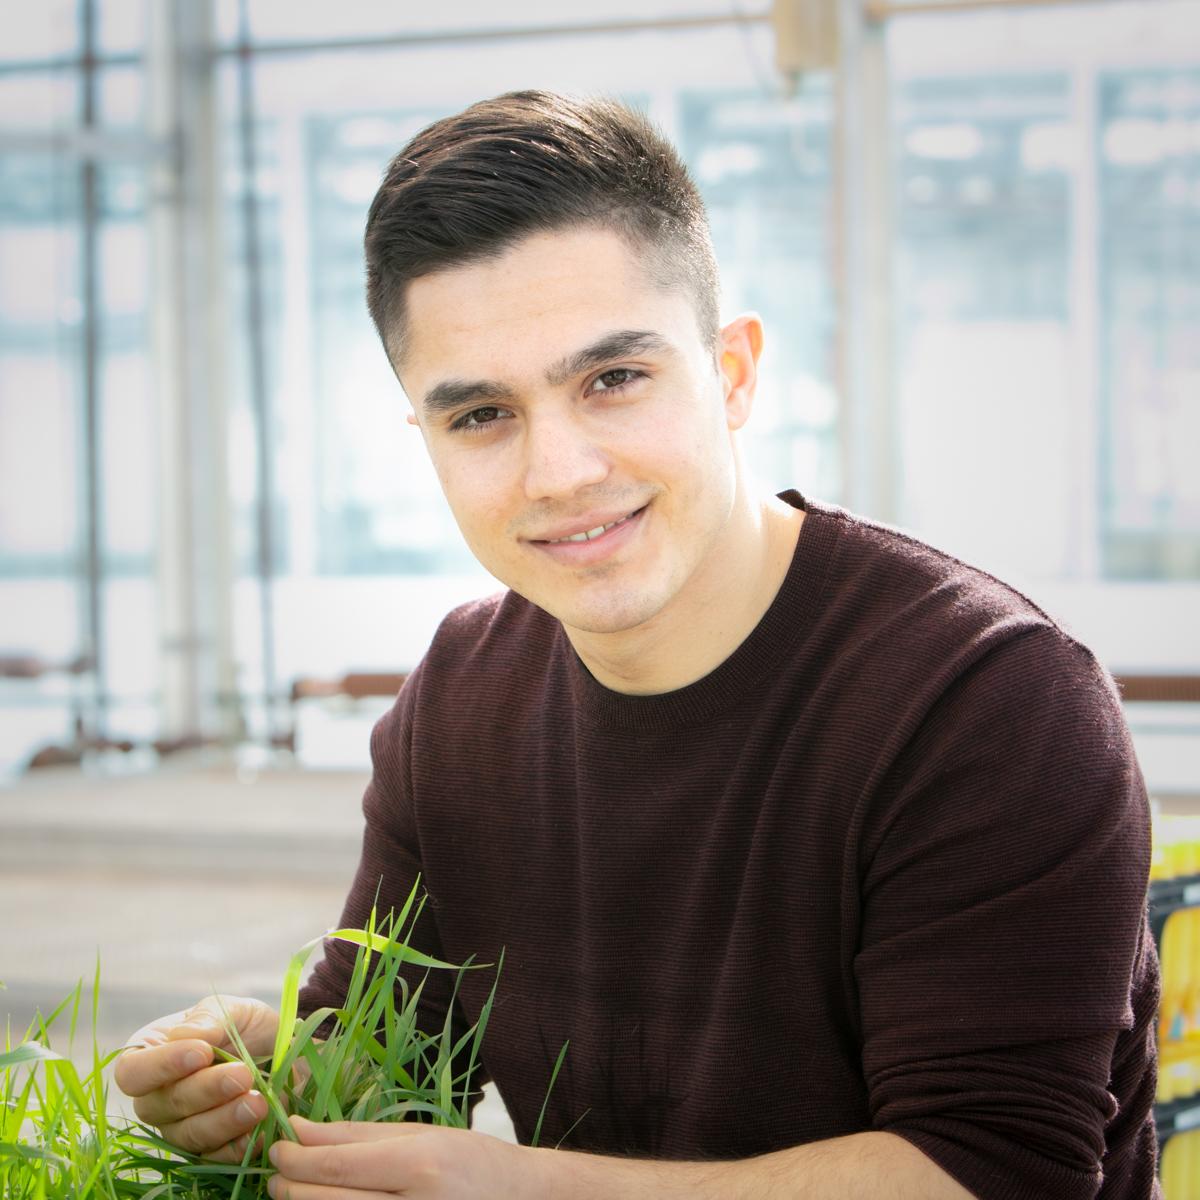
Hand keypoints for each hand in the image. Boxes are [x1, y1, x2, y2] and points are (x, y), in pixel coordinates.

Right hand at [114, 994, 278, 1161]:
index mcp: (151, 1056)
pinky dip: (238, 1146)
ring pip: (187, 1135)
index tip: (202, 1052)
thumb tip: (182, 1035)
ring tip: (258, 1103)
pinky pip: (213, 1158)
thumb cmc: (248, 1028)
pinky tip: (262, 1130)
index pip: (132, 1072)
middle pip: (159, 1107)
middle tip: (242, 1075)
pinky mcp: (208, 1150)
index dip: (161, 1066)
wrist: (286, 1054)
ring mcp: (180, 1127)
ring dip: (223, 1120)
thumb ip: (208, 1019)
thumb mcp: (233, 1011)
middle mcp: (157, 1097)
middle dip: (204, 1090)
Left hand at [267, 1115, 532, 1199]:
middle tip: (277, 1173)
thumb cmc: (469, 1162)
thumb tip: (298, 1130)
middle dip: (288, 1187)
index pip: (336, 1167)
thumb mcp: (419, 1136)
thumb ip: (355, 1136)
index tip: (276, 1147)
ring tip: (296, 1193)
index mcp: (419, 1165)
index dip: (294, 1158)